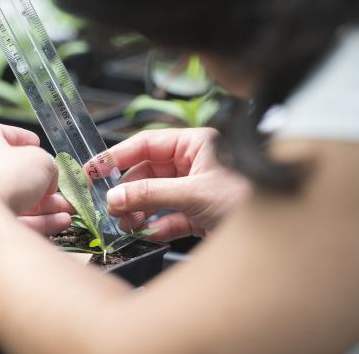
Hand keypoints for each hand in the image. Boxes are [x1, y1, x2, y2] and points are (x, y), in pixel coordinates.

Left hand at [0, 123, 71, 243]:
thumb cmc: (6, 177)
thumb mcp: (41, 160)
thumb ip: (49, 165)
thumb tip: (49, 181)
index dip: (20, 136)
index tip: (36, 143)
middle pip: (15, 174)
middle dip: (43, 182)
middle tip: (61, 187)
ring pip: (19, 201)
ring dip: (47, 205)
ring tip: (69, 208)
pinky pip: (16, 221)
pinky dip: (40, 222)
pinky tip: (61, 222)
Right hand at [102, 128, 250, 240]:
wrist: (285, 230)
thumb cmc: (250, 196)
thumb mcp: (195, 193)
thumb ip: (152, 194)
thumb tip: (116, 196)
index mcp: (193, 145)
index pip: (146, 145)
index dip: (117, 156)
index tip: (93, 169)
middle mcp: (192, 164)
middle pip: (147, 173)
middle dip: (128, 190)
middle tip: (110, 205)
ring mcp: (194, 189)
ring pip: (156, 196)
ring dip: (139, 210)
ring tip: (125, 223)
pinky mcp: (199, 213)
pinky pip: (170, 216)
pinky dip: (157, 225)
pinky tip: (148, 232)